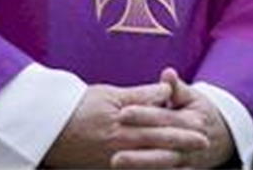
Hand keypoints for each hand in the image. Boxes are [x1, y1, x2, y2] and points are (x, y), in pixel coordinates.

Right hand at [43, 81, 209, 167]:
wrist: (46, 129)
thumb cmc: (78, 107)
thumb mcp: (109, 94)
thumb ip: (139, 94)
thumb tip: (164, 90)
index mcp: (123, 123)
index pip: (159, 123)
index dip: (182, 125)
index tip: (202, 125)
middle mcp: (120, 144)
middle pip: (158, 144)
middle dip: (183, 144)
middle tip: (205, 143)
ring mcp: (113, 160)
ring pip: (149, 163)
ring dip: (171, 162)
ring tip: (191, 162)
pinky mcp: (105, 169)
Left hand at [111, 68, 234, 168]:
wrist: (217, 138)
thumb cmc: (197, 111)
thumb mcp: (191, 97)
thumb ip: (176, 87)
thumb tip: (168, 73)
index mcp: (192, 121)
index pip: (164, 117)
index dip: (143, 115)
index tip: (121, 113)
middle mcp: (191, 144)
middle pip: (162, 146)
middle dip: (138, 149)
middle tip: (114, 150)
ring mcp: (187, 161)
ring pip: (162, 165)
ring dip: (140, 165)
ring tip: (115, 162)